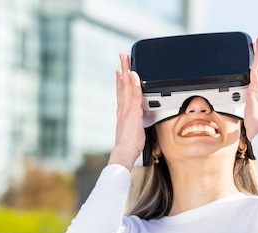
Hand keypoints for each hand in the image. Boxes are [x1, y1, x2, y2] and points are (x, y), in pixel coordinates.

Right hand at [109, 52, 145, 169]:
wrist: (124, 151)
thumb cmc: (129, 145)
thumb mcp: (133, 130)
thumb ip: (135, 122)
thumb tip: (138, 122)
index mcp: (122, 112)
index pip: (121, 92)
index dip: (120, 80)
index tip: (120, 70)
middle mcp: (123, 108)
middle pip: (122, 84)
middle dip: (122, 69)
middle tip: (122, 56)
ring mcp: (127, 109)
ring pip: (126, 86)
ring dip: (127, 71)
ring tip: (126, 58)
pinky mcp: (132, 112)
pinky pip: (134, 95)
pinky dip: (134, 83)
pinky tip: (134, 74)